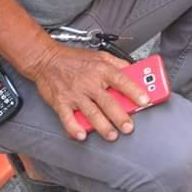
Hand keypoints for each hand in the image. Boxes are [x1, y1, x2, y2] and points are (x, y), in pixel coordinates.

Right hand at [24, 44, 147, 141]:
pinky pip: (68, 118)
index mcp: (102, 70)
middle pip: (108, 102)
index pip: (122, 81)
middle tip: (129, 127)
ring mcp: (75, 94)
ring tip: (112, 135)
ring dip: (102, 126)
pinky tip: (82, 135)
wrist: (46, 60)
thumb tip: (134, 70)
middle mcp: (89, 83)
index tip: (145, 100)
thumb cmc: (74, 58)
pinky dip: (74, 128)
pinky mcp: (61, 102)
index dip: (134, 91)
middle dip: (120, 116)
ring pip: (91, 113)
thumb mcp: (100, 55)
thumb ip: (118, 63)